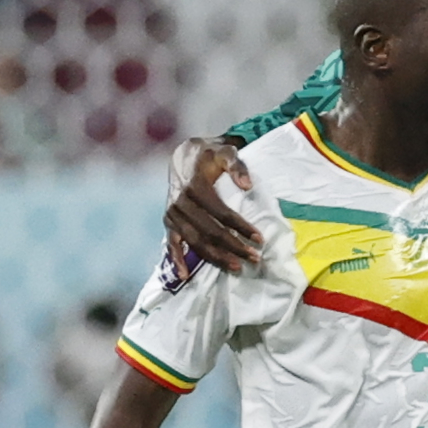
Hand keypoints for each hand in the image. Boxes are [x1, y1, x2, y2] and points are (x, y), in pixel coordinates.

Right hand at [164, 137, 261, 270]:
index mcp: (194, 186)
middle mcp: (180, 203)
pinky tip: (186, 275)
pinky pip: (171, 244)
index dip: (241, 227)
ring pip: (195, 241)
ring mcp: (172, 215)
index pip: (221, 213)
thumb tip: (247, 185)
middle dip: (233, 247)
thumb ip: (237, 165)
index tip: (259, 239)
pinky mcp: (168, 222)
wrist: (185, 156)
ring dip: (215, 257)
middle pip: (209, 231)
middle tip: (253, 258)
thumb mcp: (225, 152)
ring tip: (235, 267)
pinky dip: (177, 261)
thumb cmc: (209, 155)